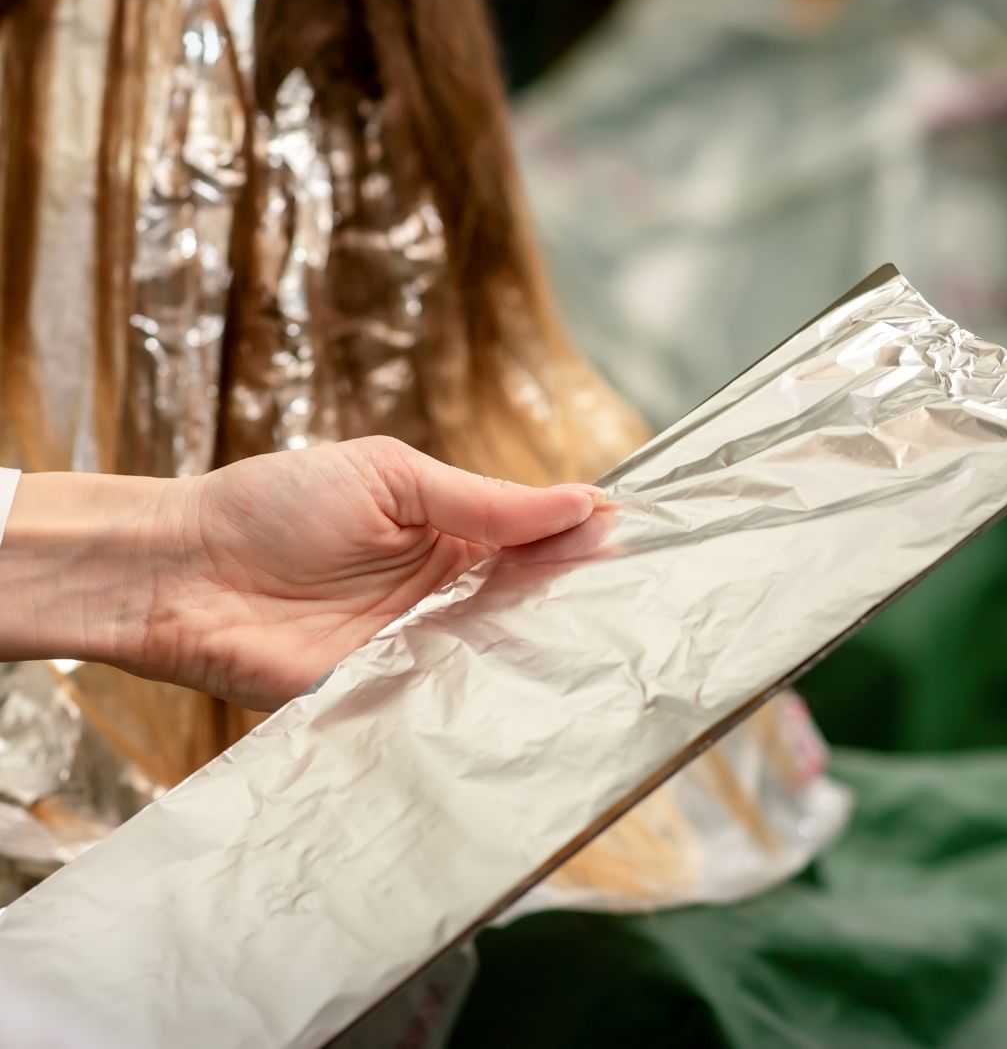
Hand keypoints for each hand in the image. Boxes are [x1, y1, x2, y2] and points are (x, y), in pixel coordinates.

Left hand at [0, 439, 600, 709]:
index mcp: (454, 534)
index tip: (646, 551)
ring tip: (611, 659)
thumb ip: (486, 502)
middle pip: (533, 608)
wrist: (184, 569)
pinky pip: (452, 703)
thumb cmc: (279, 504)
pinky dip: (491, 704)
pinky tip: (538, 703)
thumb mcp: (392, 478)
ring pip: (503, 659)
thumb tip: (584, 503)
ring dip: (548, 658)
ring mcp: (421, 651)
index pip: (539, 544)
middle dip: (583, 608)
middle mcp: (447, 597)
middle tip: (647, 611)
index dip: (587, 547)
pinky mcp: (388, 698)